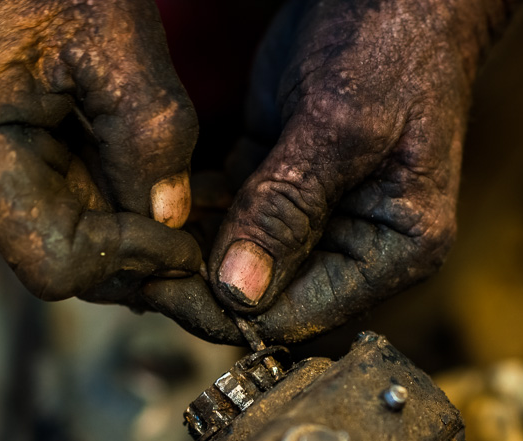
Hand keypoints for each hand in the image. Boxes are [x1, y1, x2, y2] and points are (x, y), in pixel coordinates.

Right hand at [0, 0, 200, 302]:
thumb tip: (171, 217)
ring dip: (132, 230)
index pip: (63, 263)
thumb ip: (150, 130)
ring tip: (195, 199)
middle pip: (70, 264)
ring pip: (69, 246)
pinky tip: (147, 179)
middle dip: (143, 251)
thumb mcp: (109, 35)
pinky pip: (57, 220)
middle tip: (214, 230)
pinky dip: (107, 208)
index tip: (192, 243)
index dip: (134, 259)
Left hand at [145, 0, 522, 344]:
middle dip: (198, 283)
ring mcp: (313, 217)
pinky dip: (190, 215)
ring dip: (186, 251)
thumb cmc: (392, 43)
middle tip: (133, 261)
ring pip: (236, 261)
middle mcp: (353, 246)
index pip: (299, 315)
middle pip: (263, 295)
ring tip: (128, 236)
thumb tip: (240, 291)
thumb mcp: (341, 126)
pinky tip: (151, 205)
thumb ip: (288, 209)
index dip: (226, 309)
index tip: (161, 285)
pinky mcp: (279, 184)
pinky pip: (227, 218)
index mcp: (393, 251)